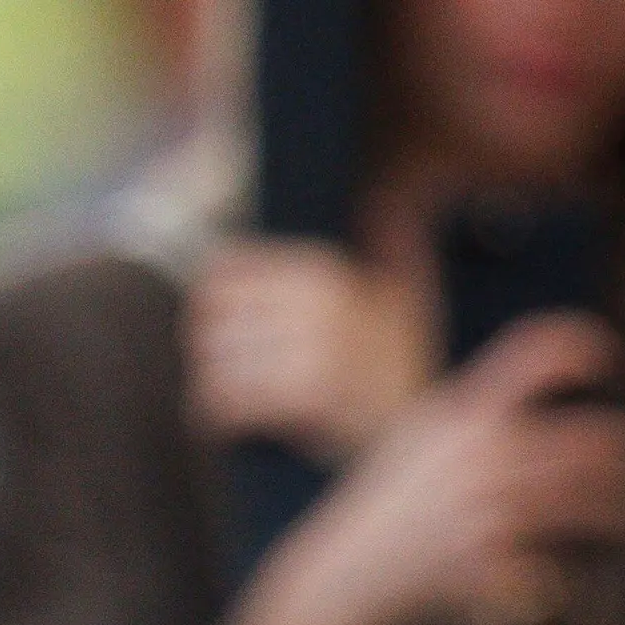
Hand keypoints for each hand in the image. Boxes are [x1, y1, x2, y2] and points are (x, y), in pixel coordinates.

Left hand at [187, 238, 432, 462]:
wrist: (420, 426)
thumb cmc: (400, 364)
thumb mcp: (402, 289)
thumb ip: (388, 240)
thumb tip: (386, 198)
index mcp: (321, 272)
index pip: (222, 271)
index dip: (207, 304)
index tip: (216, 328)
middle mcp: (316, 303)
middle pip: (207, 319)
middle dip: (204, 350)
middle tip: (218, 371)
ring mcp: (314, 348)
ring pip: (213, 363)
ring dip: (210, 388)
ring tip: (226, 401)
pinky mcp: (308, 396)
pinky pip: (227, 403)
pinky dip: (216, 419)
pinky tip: (229, 426)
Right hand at [234, 313, 624, 624]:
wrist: (335, 587)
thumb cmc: (382, 516)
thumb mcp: (415, 443)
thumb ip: (474, 411)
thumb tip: (544, 374)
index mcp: (463, 414)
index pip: (539, 350)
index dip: (587, 346)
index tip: (610, 367)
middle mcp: (480, 454)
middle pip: (600, 439)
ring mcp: (486, 508)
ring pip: (596, 500)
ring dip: (622, 513)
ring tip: (623, 523)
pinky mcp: (488, 562)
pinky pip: (563, 562)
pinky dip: (572, 571)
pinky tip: (571, 574)